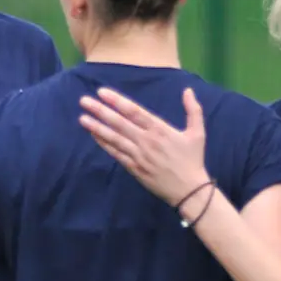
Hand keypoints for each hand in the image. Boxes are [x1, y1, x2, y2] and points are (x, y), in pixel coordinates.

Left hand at [79, 87, 211, 208]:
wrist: (189, 190)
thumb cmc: (193, 159)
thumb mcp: (198, 132)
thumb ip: (193, 110)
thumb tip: (187, 90)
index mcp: (160, 129)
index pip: (134, 111)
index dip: (117, 101)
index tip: (102, 92)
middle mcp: (146, 141)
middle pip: (119, 123)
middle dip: (100, 111)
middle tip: (83, 101)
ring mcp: (138, 156)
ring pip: (114, 138)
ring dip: (97, 127)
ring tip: (82, 117)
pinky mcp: (134, 168)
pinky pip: (116, 154)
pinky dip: (104, 143)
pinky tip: (94, 135)